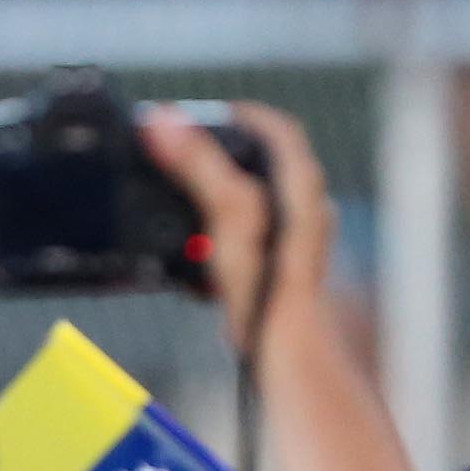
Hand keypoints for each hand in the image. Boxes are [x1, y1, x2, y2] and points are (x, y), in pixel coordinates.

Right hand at [139, 99, 333, 374]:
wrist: (287, 356)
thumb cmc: (271, 291)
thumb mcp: (228, 215)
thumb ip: (199, 165)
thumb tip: (166, 123)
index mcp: (298, 185)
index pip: (274, 128)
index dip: (237, 114)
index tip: (198, 116)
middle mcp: (302, 210)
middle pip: (258, 165)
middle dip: (215, 158)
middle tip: (175, 158)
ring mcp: (292, 243)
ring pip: (249, 203)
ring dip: (211, 200)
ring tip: (176, 208)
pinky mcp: (277, 272)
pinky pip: (242, 240)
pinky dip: (214, 237)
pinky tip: (192, 258)